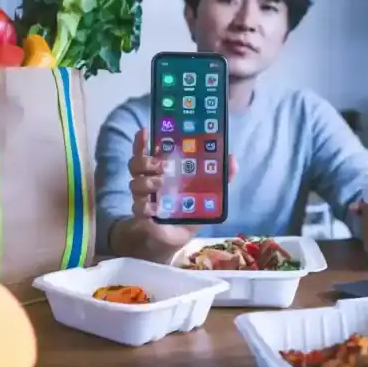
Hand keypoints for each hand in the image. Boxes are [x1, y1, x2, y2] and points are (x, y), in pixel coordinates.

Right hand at [128, 128, 236, 248]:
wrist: (177, 236)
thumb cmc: (189, 209)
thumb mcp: (206, 192)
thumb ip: (220, 176)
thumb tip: (232, 158)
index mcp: (161, 170)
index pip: (146, 151)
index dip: (142, 140)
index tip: (145, 130)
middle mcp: (149, 179)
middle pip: (136, 164)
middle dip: (146, 161)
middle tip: (163, 165)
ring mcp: (143, 196)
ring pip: (135, 183)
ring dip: (148, 182)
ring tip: (161, 184)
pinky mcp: (142, 214)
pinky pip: (137, 207)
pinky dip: (146, 207)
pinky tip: (156, 209)